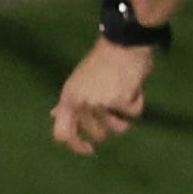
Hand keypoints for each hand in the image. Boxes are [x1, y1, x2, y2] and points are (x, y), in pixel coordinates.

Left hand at [51, 38, 153, 154]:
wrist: (123, 43)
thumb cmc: (100, 61)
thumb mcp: (77, 81)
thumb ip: (68, 101)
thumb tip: (55, 115)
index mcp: (68, 98)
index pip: (62, 133)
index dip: (76, 146)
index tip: (89, 149)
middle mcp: (82, 103)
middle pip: (98, 135)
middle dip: (110, 126)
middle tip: (116, 111)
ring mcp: (101, 103)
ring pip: (119, 128)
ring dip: (125, 116)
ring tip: (125, 96)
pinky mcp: (121, 101)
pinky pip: (135, 113)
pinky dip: (138, 101)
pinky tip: (133, 86)